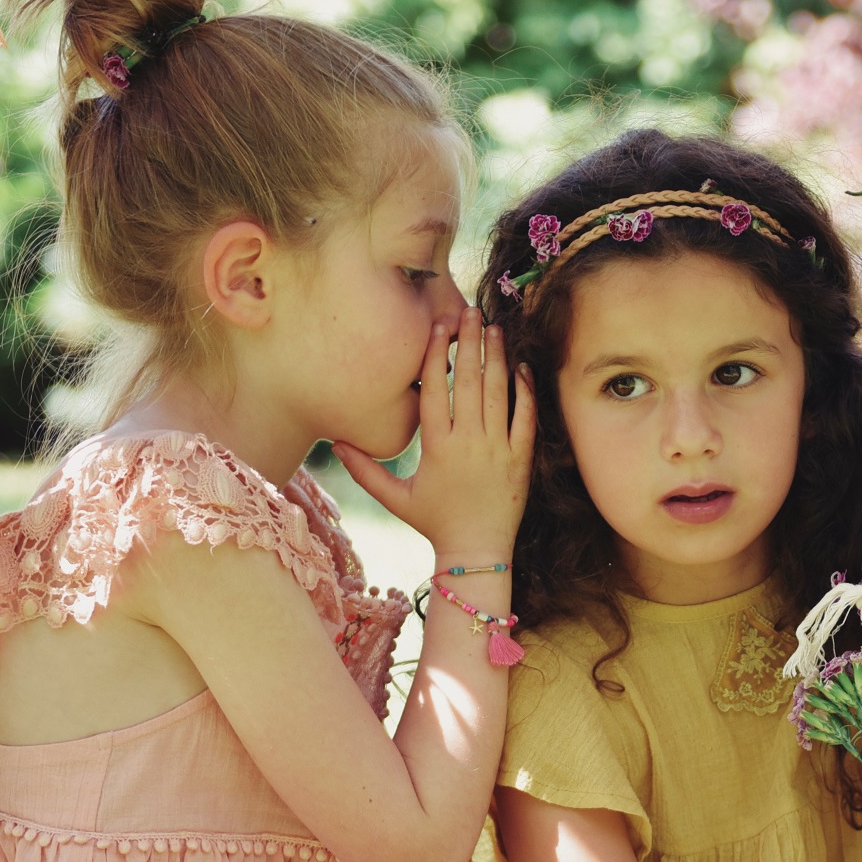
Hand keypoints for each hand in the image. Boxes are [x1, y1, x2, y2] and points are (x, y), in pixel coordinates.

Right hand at [337, 311, 533, 563]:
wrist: (477, 551)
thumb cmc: (434, 522)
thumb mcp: (396, 497)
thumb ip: (365, 470)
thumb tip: (335, 444)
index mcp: (437, 447)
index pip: (435, 391)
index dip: (435, 356)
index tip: (438, 327)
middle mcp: (469, 443)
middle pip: (469, 383)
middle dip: (469, 343)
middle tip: (470, 311)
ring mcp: (498, 448)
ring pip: (498, 393)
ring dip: (497, 358)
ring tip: (494, 328)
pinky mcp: (521, 458)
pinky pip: (526, 417)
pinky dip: (525, 391)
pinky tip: (521, 367)